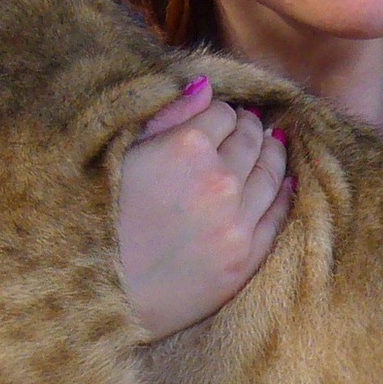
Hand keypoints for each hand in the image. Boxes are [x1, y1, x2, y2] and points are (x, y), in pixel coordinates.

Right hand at [118, 76, 293, 339]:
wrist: (100, 296)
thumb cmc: (99, 221)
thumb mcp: (122, 155)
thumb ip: (167, 116)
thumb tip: (205, 87)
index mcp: (185, 146)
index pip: (222, 112)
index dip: (218, 114)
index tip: (215, 120)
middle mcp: (219, 179)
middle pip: (251, 138)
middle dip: (248, 129)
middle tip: (246, 129)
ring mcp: (237, 221)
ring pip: (271, 172)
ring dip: (271, 156)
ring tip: (269, 149)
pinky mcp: (246, 257)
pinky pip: (278, 214)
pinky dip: (283, 194)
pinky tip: (283, 184)